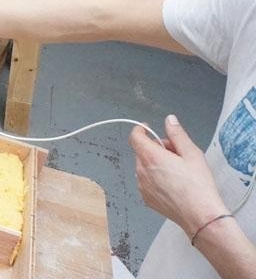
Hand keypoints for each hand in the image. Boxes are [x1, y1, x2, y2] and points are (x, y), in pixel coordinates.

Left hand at [129, 114, 227, 235]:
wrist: (201, 216)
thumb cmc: (198, 187)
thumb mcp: (192, 154)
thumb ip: (177, 134)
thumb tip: (169, 121)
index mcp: (151, 157)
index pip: (135, 137)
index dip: (140, 130)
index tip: (147, 128)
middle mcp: (142, 171)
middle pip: (142, 152)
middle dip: (157, 149)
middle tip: (176, 154)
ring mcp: (142, 186)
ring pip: (144, 167)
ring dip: (156, 164)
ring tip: (178, 171)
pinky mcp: (146, 198)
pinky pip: (147, 182)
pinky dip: (156, 179)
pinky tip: (174, 185)